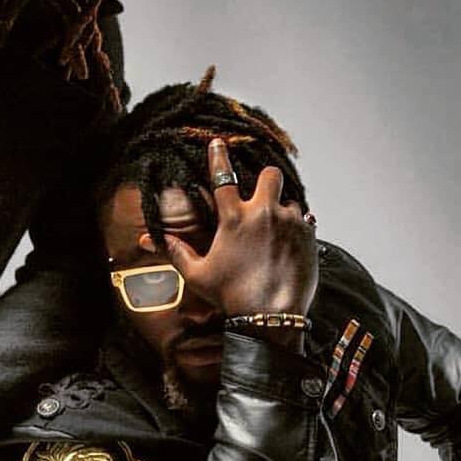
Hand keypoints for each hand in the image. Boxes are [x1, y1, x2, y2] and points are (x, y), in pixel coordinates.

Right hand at [148, 138, 319, 320]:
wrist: (269, 317)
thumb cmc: (231, 297)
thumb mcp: (197, 275)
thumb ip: (177, 252)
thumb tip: (151, 239)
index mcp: (233, 218)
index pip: (222, 176)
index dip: (218, 156)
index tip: (218, 142)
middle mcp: (263, 213)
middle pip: (270, 174)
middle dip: (266, 181)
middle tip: (262, 196)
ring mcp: (289, 222)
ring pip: (290, 200)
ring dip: (283, 211)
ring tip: (276, 233)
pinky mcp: (309, 236)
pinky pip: (306, 220)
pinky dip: (299, 229)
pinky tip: (290, 244)